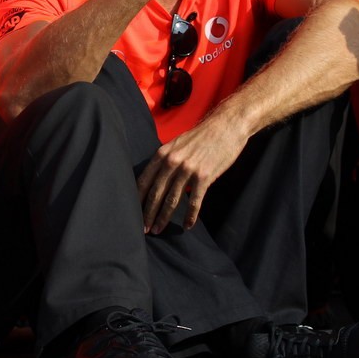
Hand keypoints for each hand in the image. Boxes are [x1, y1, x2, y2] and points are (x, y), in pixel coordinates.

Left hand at [136, 118, 247, 233]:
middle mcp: (172, 162)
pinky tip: (187, 226)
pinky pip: (195, 201)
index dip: (137, 199)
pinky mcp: (204, 177)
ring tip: (157, 230)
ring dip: (163, 218)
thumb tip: (155, 177)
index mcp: (162, 154)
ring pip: (172, 200)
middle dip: (147, 213)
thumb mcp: (176, 144)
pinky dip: (190, 216)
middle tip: (143, 229)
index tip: (132, 212)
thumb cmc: (201, 136)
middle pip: (155, 193)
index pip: (144, 180)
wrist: (226, 126)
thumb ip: (165, 160)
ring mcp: (188, 170)